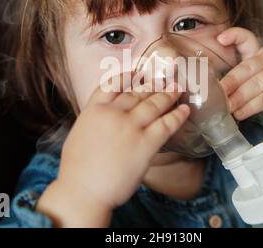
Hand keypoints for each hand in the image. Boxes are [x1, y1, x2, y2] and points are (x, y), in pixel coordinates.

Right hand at [36, 73, 189, 226]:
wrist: (82, 191)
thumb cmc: (77, 169)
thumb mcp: (79, 133)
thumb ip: (95, 119)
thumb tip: (106, 114)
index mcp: (94, 110)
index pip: (112, 84)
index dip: (127, 75)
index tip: (138, 72)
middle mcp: (113, 113)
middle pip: (137, 92)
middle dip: (153, 85)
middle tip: (166, 80)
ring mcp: (130, 127)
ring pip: (154, 104)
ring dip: (168, 94)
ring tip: (178, 88)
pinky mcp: (145, 144)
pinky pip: (166, 124)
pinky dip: (177, 115)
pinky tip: (185, 110)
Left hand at [217, 27, 262, 132]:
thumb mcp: (253, 76)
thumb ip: (236, 76)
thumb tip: (211, 86)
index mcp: (259, 52)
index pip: (247, 39)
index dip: (234, 36)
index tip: (220, 39)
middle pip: (246, 68)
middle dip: (230, 82)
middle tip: (216, 93)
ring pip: (254, 86)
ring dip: (237, 98)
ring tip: (226, 107)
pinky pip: (262, 100)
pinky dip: (248, 108)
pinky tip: (239, 114)